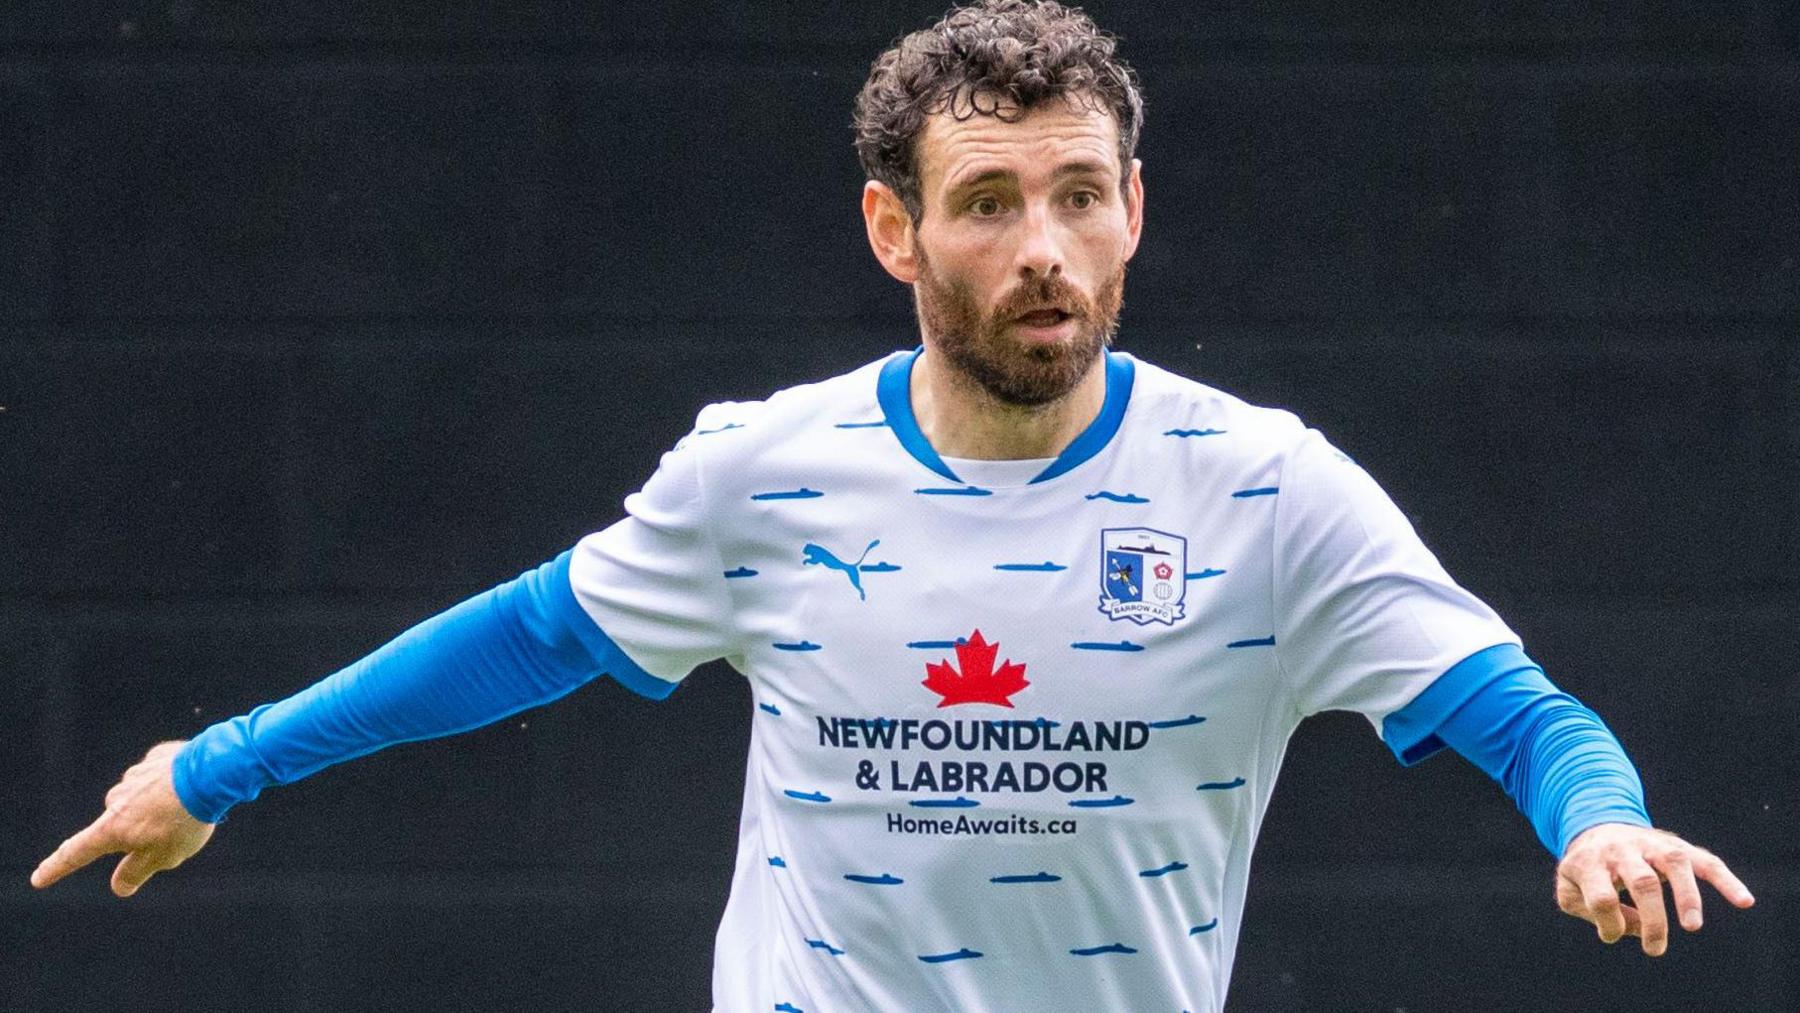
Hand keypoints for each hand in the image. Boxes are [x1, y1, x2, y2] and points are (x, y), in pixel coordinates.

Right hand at [31, 741, 216, 896]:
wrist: (211, 772)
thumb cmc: (185, 819)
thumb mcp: (163, 857)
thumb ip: (136, 872)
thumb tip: (119, 887)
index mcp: (113, 827)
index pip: (77, 853)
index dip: (57, 868)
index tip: (39, 878)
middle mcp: (116, 800)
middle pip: (122, 825)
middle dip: (143, 832)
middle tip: (175, 832)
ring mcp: (134, 777)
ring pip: (141, 801)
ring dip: (159, 807)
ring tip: (189, 807)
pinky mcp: (154, 760)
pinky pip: (158, 780)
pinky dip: (170, 787)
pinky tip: (191, 786)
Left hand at [1555, 823, 1753, 955]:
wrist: (1597, 826)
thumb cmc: (1585, 869)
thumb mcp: (1569, 890)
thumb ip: (1592, 913)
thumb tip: (1636, 929)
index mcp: (1590, 862)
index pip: (1602, 897)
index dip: (1610, 923)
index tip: (1613, 934)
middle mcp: (1622, 850)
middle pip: (1642, 881)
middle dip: (1653, 918)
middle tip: (1656, 949)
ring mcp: (1651, 845)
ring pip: (1674, 863)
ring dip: (1688, 896)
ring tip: (1692, 926)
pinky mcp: (1677, 846)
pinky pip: (1705, 860)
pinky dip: (1726, 880)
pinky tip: (1744, 901)